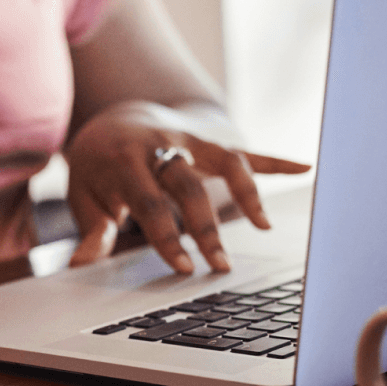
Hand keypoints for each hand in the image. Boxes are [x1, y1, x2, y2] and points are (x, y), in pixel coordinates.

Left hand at [63, 100, 310, 274]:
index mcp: (124, 161)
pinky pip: (246, 150)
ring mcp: (190, 139)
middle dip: (206, 227)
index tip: (184, 268)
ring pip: (224, 161)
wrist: (113, 117)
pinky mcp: (211, 140)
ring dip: (247, 192)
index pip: (149, 202)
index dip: (167, 236)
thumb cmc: (98, 165)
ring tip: (264, 226)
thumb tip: (81, 265)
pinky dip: (275, 160)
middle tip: (220, 265)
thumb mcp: (83, 194)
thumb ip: (92, 229)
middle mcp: (161, 144)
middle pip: (189, 186)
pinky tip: (305, 169)